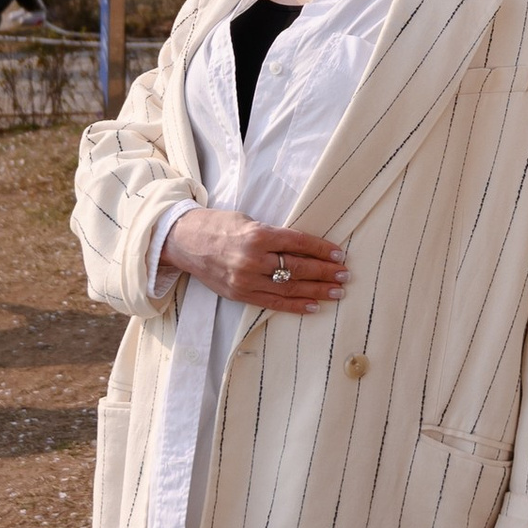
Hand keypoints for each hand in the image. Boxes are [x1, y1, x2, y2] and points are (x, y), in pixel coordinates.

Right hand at [159, 205, 346, 311]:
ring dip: (316, 291)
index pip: (299, 243)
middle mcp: (252, 259)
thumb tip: (303, 247)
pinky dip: (294, 306)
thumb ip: (273, 235)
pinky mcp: (239, 294)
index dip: (322, 249)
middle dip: (325, 272)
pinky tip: (313, 306)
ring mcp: (245, 280)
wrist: (183, 241)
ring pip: (289, 288)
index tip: (340, 254)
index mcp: (257, 235)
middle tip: (345, 275)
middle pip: (298, 268)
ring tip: (336, 292)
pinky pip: (272, 303)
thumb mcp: (248, 221)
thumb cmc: (218, 225)